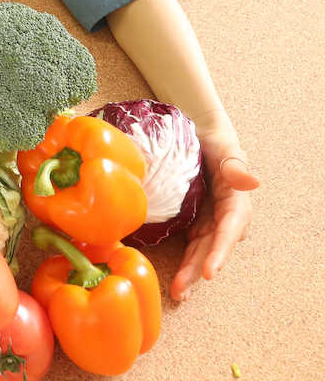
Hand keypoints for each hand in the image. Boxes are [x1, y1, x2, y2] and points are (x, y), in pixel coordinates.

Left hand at [170, 128, 258, 301]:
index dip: (219, 252)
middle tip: (181, 290)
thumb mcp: (226, 149)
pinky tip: (175, 279)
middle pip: (212, 248)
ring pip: (200, 251)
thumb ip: (236, 167)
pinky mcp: (195, 221)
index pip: (228, 231)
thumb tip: (253, 182)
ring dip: (189, 272)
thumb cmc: (216, 142)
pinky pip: (190, 244)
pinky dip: (184, 261)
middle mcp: (225, 218)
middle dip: (197, 270)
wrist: (201, 135)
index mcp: (235, 203)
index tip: (209, 272)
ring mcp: (209, 221)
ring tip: (177, 293)